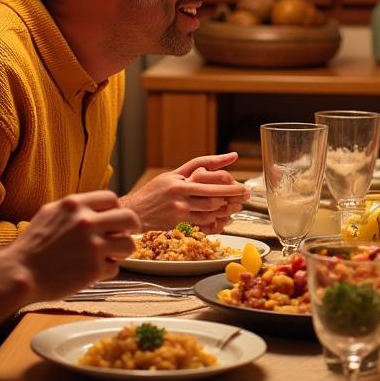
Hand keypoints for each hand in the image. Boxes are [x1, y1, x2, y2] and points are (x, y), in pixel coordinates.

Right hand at [10, 191, 139, 300]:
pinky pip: (115, 267)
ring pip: (128, 245)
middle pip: (130, 219)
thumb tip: (98, 207)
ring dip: (122, 251)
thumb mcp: (50, 213)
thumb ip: (75, 208)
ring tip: (111, 255)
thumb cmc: (32, 246)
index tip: (114, 220)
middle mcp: (86, 222)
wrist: (18, 274)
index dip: (116, 210)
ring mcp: (92, 246)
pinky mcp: (93, 269)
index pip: (112, 200)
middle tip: (124, 236)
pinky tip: (93, 270)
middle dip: (131, 228)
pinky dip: (107, 270)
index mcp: (75, 205)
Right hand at [122, 152, 248, 232]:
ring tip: (236, 206)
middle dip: (233, 194)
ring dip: (226, 208)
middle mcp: (180, 193)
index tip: (239, 176)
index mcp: (180, 179)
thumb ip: (198, 166)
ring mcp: (179, 209)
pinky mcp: (178, 222)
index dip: (228, 179)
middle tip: (246, 194)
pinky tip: (222, 217)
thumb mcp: (172, 174)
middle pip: (214, 193)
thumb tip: (227, 157)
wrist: (134, 212)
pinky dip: (215, 219)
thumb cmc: (154, 191)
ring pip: (210, 209)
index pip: (209, 174)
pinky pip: (202, 222)